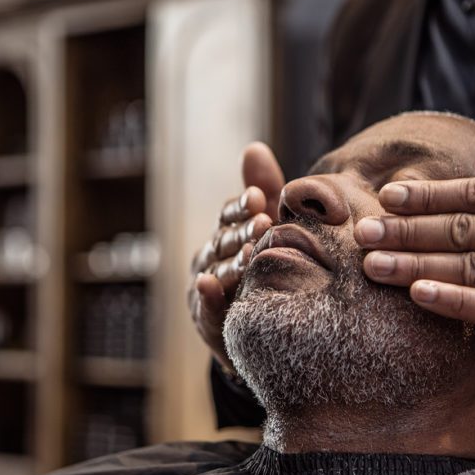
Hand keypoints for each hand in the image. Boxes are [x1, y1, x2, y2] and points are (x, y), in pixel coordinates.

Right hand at [189, 142, 283, 367]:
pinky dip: (206, 296)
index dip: (241, 206)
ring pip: (217, 271)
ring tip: (249, 254)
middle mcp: (209, 257)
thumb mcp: (269, 227)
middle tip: (264, 224)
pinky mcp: (206, 319)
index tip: (258, 198)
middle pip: (223, 240)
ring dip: (230, 261)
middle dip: (242, 231)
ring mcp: (205, 288)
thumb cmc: (269, 266)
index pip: (229, 215)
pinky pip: (205, 308)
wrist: (269, 327)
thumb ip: (264, 190)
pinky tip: (209, 284)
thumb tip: (254, 147)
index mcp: (225, 233)